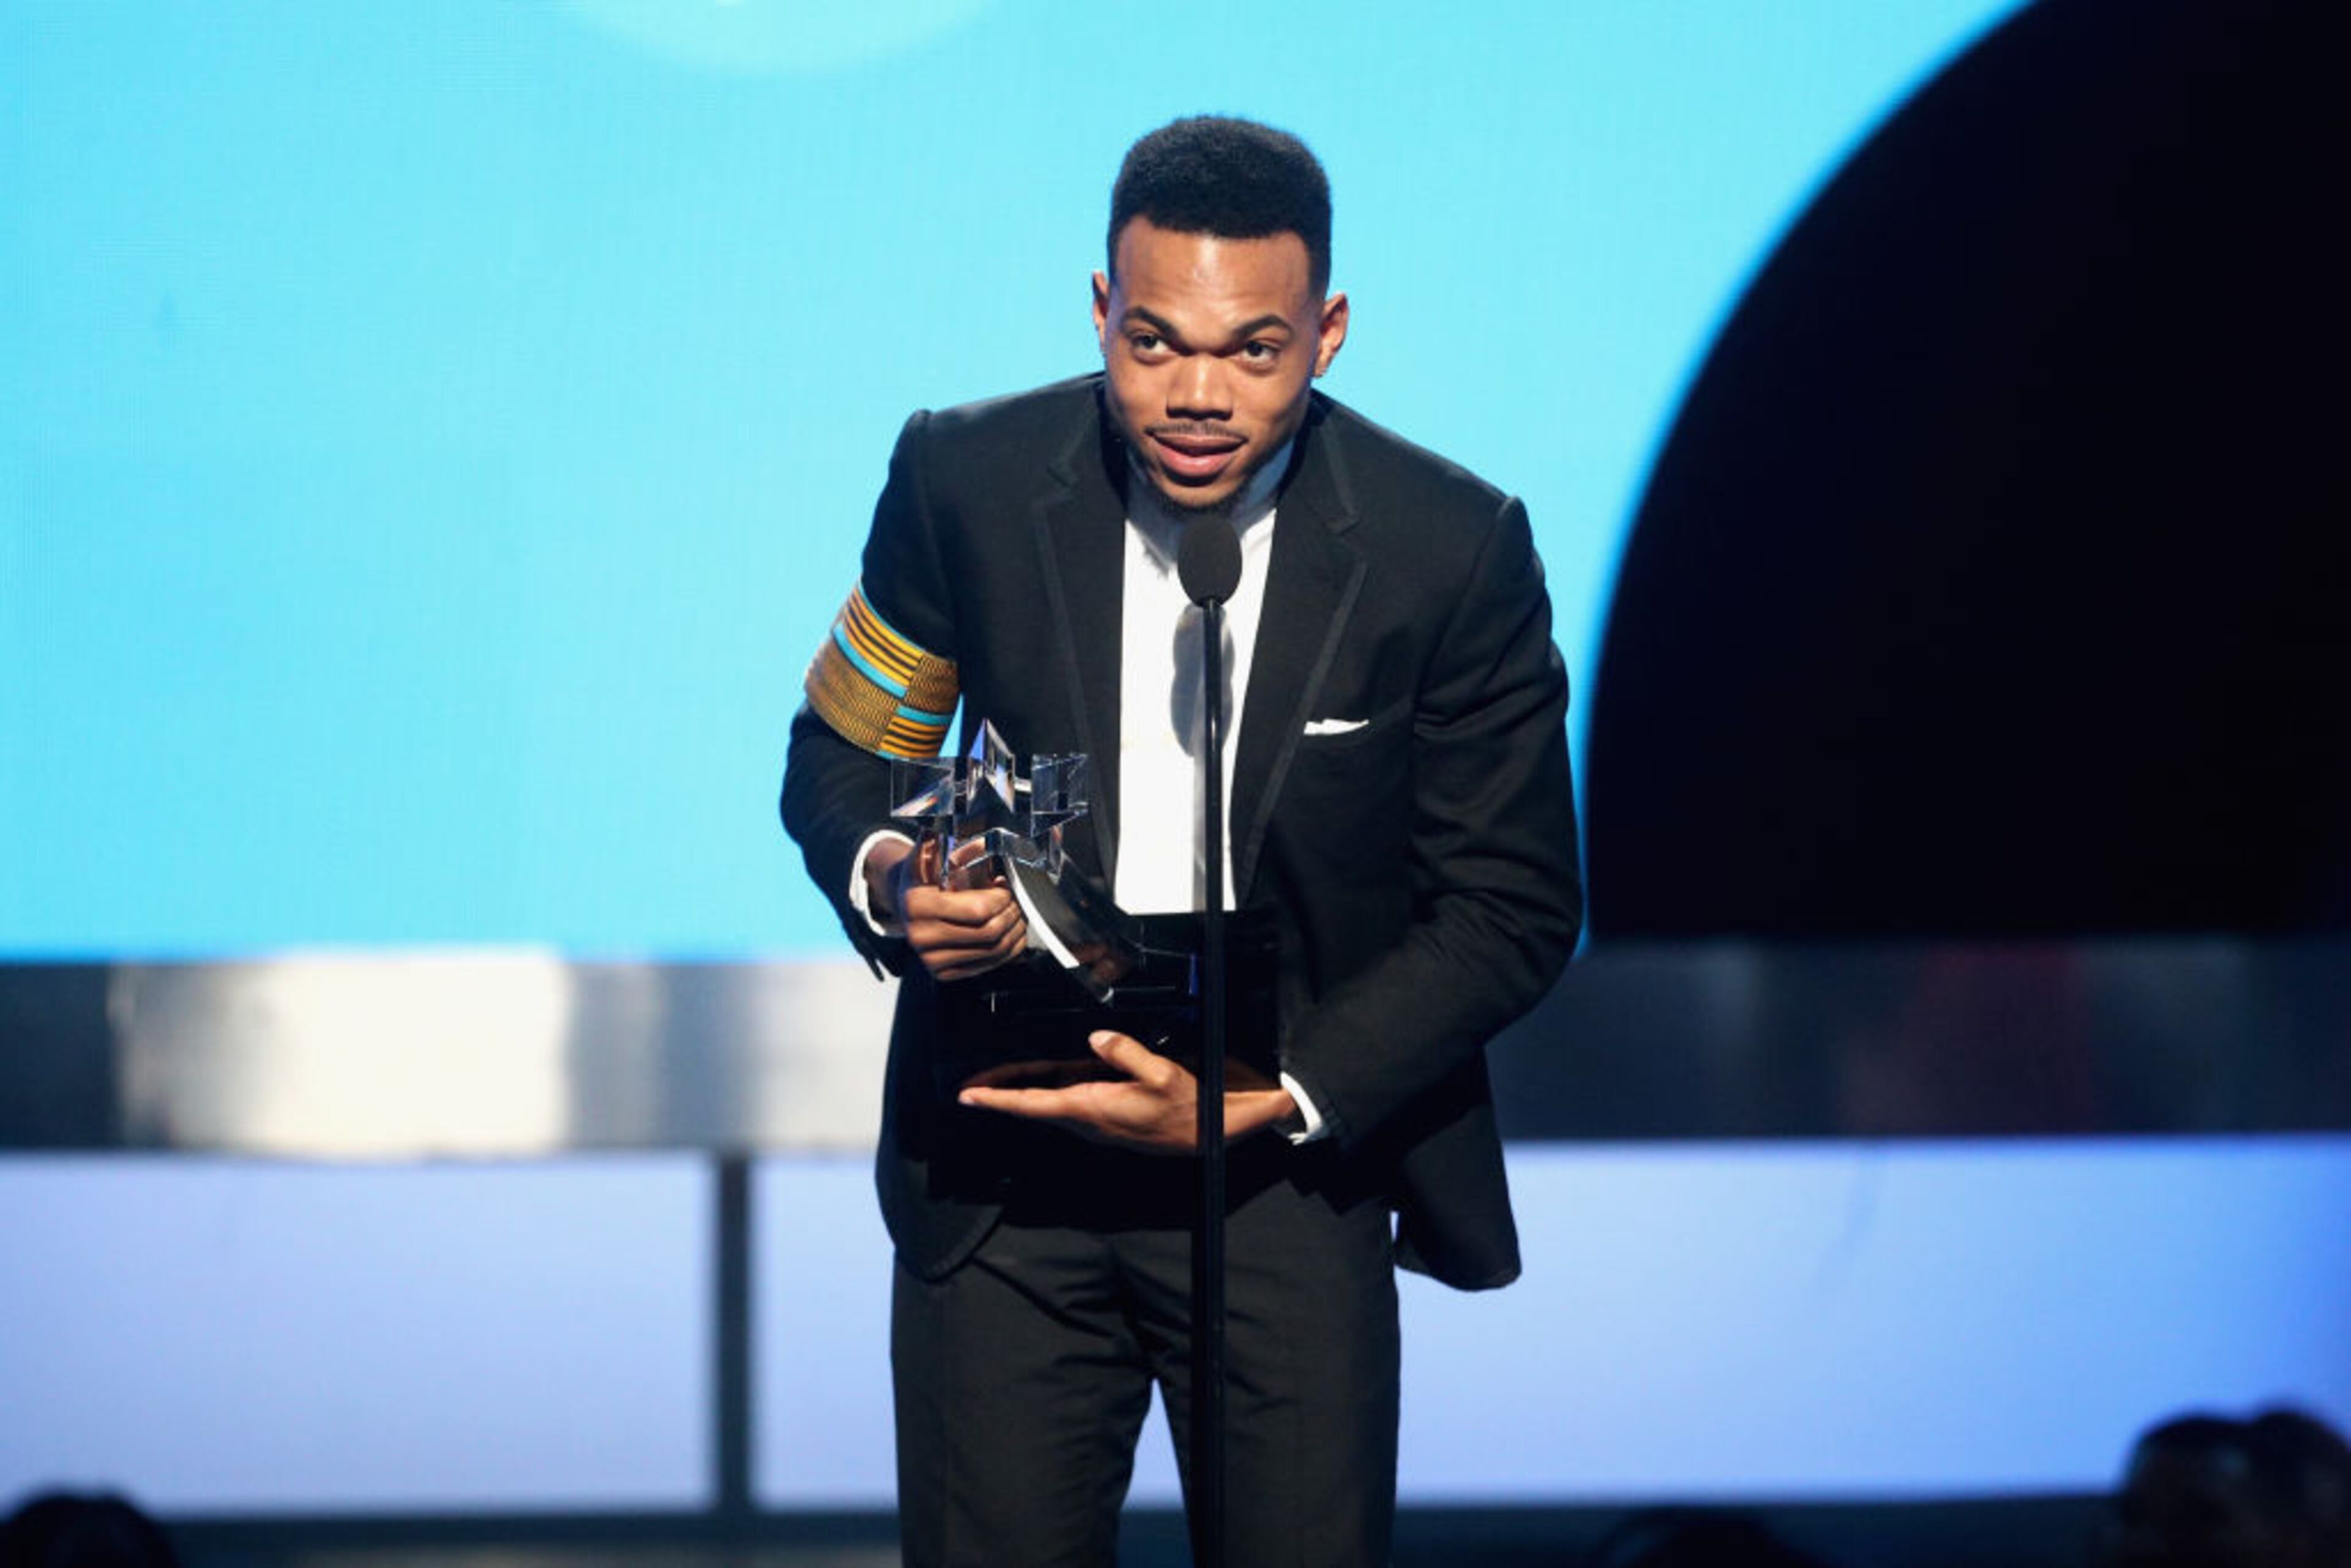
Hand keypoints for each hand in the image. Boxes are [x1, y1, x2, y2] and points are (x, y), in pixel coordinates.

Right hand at [866, 836, 1027, 982]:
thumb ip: (944, 842)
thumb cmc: (922, 878)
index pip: (978, 910)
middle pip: (989, 933)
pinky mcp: (942, 973)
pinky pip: (988, 966)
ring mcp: (931, 960)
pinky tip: (1011, 933)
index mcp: (918, 905)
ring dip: (1014, 932)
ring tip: (1017, 915)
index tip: (1005, 886)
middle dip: (1011, 914)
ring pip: (993, 952)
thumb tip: (963, 826)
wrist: (903, 902)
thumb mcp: (927, 855)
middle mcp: (921, 937)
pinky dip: (1008, 950)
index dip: (1001, 898)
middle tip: (1016, 900)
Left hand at [957, 1031, 1298, 1154]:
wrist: (1207, 1135)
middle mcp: (1088, 1120)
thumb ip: (1127, 1053)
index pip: (1034, 1103)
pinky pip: (1067, 1104)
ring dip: (1022, 1092)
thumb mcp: (1162, 1074)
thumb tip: (1097, 1038)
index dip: (998, 1098)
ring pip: (1048, 1105)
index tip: (969, 1096)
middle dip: (1000, 1093)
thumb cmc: (1188, 1110)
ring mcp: (1095, 1122)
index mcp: (1093, 1107)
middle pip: (1033, 1105)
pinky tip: (1044, 1079)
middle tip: (970, 1085)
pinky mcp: (1106, 1118)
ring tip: (996, 1078)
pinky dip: (1047, 1092)